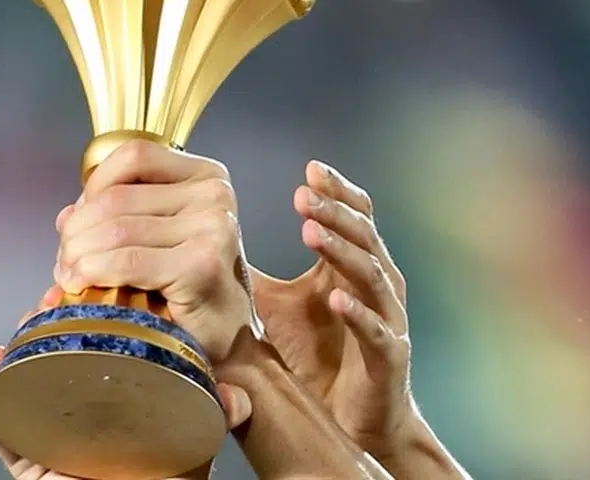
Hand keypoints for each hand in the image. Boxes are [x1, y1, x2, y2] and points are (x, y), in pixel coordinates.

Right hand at [0, 286, 252, 479]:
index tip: (85, 290)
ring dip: (13, 354)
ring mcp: (50, 433)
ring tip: (19, 331)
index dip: (87, 316)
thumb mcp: (195, 441)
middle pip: (55, 357)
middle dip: (45, 324)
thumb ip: (215, 414)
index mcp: (117, 398)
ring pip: (21, 383)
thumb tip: (235, 397)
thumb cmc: (166, 476)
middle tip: (51, 298)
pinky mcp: (26, 463)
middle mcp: (82, 412)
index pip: (96, 348)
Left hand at [53, 140, 256, 363]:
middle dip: (76, 232)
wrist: (231, 335)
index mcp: (206, 175)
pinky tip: (82, 285)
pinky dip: (94, 272)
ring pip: (115, 230)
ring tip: (71, 277)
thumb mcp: (158, 238)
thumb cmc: (194, 289)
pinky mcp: (202, 264)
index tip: (79, 221)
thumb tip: (67, 217)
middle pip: (116, 197)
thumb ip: (117, 217)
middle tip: (66, 261)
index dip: (93, 187)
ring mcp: (213, 227)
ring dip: (78, 256)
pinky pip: (127, 262)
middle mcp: (214, 194)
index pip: (133, 156)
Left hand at [250, 160, 420, 467]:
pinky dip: (357, 312)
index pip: (354, 215)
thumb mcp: (277, 305)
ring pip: (372, 274)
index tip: (310, 169)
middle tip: (303, 194)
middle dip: (334, 212)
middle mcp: (377, 285)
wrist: (353, 420)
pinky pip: (376, 331)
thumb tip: (201, 242)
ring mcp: (386, 319)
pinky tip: (335, 299)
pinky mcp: (388, 358)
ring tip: (312, 231)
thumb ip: (250, 272)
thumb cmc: (315, 356)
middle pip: (364, 235)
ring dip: (342, 250)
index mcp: (353, 265)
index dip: (337, 191)